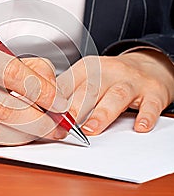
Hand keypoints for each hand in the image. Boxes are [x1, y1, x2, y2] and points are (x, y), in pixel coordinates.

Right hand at [0, 40, 68, 144]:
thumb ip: (27, 69)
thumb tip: (55, 94)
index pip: (12, 72)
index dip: (43, 91)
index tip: (61, 103)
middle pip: (5, 107)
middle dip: (39, 120)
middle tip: (58, 125)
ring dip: (26, 134)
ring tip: (43, 131)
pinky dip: (6, 140)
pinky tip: (17, 135)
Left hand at [57, 49, 173, 134]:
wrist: (149, 65)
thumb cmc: (111, 77)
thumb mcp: (87, 77)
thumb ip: (68, 92)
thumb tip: (43, 111)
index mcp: (89, 67)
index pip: (69, 82)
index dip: (57, 99)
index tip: (47, 114)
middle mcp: (110, 72)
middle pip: (90, 89)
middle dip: (76, 107)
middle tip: (65, 124)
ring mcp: (132, 82)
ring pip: (116, 96)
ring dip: (102, 114)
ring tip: (91, 130)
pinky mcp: (153, 93)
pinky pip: (150, 105)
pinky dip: (145, 116)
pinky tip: (139, 126)